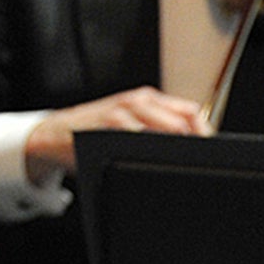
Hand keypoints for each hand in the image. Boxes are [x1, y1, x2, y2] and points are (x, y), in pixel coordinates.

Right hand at [23, 86, 209, 182]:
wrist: (53, 134)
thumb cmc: (94, 133)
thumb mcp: (127, 125)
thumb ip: (155, 132)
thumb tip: (190, 149)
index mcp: (147, 100)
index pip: (191, 112)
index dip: (205, 133)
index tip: (210, 154)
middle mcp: (138, 101)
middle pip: (185, 120)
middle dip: (196, 143)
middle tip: (200, 163)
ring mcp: (124, 111)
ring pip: (168, 128)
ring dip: (178, 147)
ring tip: (182, 163)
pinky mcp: (109, 124)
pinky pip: (141, 136)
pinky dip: (152, 149)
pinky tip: (152, 160)